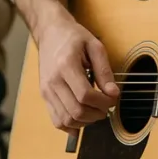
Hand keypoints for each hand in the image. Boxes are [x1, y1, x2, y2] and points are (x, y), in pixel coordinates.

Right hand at [35, 14, 119, 136]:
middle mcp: (53, 81)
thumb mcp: (95, 47)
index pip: (85, 95)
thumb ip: (104, 71)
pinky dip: (71, 126)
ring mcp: (46, 90)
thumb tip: (113, 93)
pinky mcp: (44, 96)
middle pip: (76, 111)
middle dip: (96, 114)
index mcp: (66, 65)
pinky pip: (57, 120)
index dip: (103, 102)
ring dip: (85, 121)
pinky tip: (83, 118)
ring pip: (66, 119)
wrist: (50, 32)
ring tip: (96, 110)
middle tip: (107, 106)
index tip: (113, 98)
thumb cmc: (73, 37)